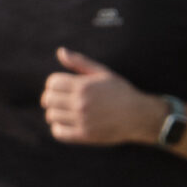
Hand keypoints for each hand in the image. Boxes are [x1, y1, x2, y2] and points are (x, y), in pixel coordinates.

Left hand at [41, 50, 155, 146]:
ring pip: (51, 116)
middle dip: (51, 98)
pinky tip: (67, 123)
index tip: (60, 87)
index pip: (52, 82)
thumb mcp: (102, 72)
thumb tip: (61, 51)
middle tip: (59, 100)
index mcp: (84, 85)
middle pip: (48, 99)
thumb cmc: (120, 91)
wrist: (138, 115)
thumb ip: (80, 62)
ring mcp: (82, 120)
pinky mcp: (84, 135)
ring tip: (64, 112)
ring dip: (54, 113)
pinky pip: (58, 132)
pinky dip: (58, 128)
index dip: (53, 84)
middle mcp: (81, 102)